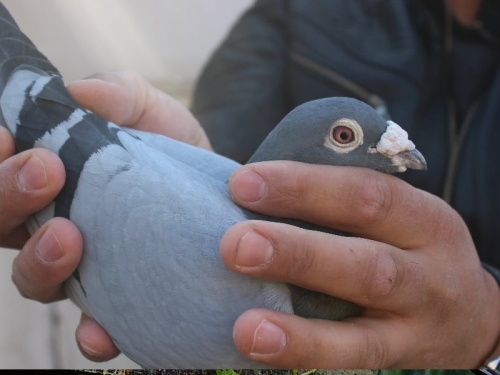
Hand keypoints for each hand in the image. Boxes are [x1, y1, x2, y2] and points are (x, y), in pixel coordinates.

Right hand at [4, 71, 209, 361]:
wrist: (215, 189)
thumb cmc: (167, 144)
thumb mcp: (146, 109)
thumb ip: (116, 93)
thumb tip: (80, 93)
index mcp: (46, 177)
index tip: (4, 136)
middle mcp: (50, 225)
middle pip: (2, 224)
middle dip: (8, 196)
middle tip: (45, 171)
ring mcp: (82, 267)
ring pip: (34, 279)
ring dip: (40, 263)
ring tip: (69, 238)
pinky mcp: (120, 300)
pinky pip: (93, 327)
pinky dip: (91, 333)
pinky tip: (100, 332)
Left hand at [220, 161, 499, 367]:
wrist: (471, 316)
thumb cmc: (408, 249)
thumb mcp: (397, 218)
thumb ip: (340, 204)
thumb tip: (254, 188)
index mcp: (422, 219)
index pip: (364, 194)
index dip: (303, 187)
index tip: (244, 183)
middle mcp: (428, 272)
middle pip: (366, 264)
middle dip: (297, 253)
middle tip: (236, 244)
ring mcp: (416, 326)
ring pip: (363, 336)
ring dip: (302, 332)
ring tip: (247, 329)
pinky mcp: (401, 362)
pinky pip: (354, 364)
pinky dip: (308, 358)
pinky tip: (262, 351)